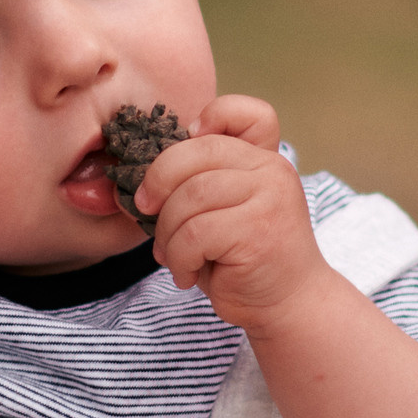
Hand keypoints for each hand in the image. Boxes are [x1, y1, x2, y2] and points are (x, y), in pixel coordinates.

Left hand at [130, 95, 333, 331]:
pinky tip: (186, 274)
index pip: (244, 113)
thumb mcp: (219, 211)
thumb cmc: (240, 258)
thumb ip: (195, 183)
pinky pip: (195, 233)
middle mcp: (271, 169)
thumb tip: (132, 181)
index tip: (189, 143)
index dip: (213, 116)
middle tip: (145, 211)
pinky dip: (179, 258)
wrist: (285, 304)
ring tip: (172, 256)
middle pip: (196, 152)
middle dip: (157, 183)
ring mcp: (270, 197)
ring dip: (166, 232)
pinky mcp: (259, 229)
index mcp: (262, 158)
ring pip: (190, 197)